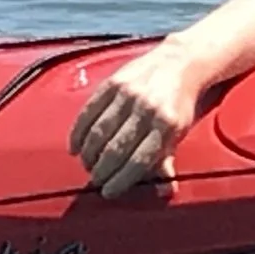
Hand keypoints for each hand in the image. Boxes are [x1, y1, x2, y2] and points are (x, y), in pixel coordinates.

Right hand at [69, 40, 203, 199]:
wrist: (180, 62)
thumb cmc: (179, 103)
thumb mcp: (179, 132)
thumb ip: (166, 160)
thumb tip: (163, 190)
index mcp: (166, 126)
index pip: (139, 161)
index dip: (121, 180)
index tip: (108, 192)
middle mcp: (146, 110)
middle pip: (116, 149)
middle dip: (102, 170)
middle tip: (95, 180)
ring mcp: (128, 95)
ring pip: (100, 132)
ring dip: (89, 154)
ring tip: (86, 165)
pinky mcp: (113, 83)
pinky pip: (89, 112)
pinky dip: (78, 132)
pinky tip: (74, 146)